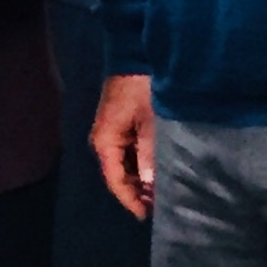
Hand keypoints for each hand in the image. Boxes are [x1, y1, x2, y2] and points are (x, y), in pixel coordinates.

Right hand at [91, 72, 155, 219]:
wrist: (134, 51)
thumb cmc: (142, 85)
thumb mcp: (151, 119)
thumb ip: (150, 152)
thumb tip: (150, 183)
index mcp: (105, 141)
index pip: (115, 180)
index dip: (131, 200)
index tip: (148, 215)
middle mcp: (104, 139)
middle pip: (119, 175)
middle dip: (138, 192)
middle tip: (162, 205)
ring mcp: (112, 131)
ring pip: (125, 165)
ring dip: (141, 178)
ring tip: (163, 190)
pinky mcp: (121, 123)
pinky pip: (129, 152)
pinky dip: (142, 163)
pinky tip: (157, 168)